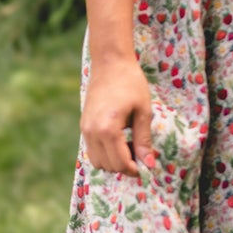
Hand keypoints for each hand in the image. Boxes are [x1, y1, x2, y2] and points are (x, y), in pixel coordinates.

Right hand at [81, 55, 154, 176]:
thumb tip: (149, 164)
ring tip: (129, 145)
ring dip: (114, 160)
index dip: (135, 169)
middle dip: (125, 165)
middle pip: (108, 166)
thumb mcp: (143, 112)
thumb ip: (144, 140)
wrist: (110, 63)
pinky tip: (119, 139)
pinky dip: (105, 152)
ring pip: (98, 162)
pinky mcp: (83, 126)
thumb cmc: (131, 83)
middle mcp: (92, 133)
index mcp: (108, 130)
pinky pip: (92, 150)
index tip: (146, 166)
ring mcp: (85, 130)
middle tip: (140, 152)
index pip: (120, 163)